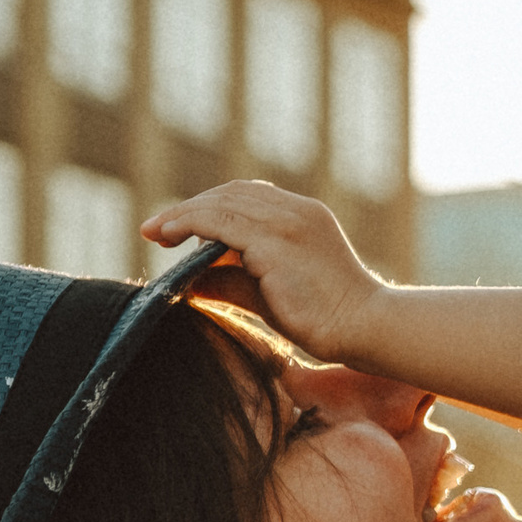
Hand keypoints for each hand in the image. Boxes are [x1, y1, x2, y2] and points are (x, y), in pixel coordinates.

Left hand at [142, 182, 386, 363]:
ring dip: (182, 214)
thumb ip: (232, 280)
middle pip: (230, 194)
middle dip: (190, 208)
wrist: (365, 327)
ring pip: (220, 203)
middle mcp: (297, 211)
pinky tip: (169, 235)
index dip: (211, 206)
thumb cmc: (327, 320)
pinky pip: (218, 222)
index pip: (249, 197)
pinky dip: (188, 223)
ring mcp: (287, 222)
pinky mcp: (274, 241)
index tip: (181, 227)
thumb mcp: (272, 293)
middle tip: (156, 228)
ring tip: (156, 232)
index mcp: (305, 217)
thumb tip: (190, 283)